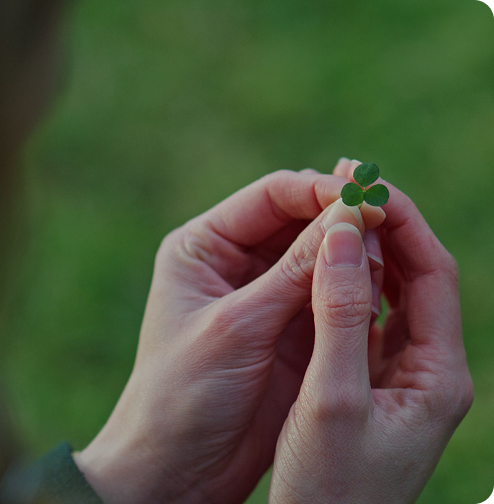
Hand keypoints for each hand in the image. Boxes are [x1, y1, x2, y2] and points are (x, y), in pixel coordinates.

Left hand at [73, 165, 384, 503]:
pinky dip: (353, 290)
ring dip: (351, 254)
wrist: (178, 468)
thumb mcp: (238, 326)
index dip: (320, 192)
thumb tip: (348, 213)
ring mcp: (264, 295)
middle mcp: (233, 262)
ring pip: (318, 255)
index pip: (270, 196)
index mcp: (202, 247)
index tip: (366, 198)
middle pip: (297, 219)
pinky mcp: (288, 327)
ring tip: (382, 260)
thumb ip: (294, 271)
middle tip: (385, 223)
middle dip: (340, 220)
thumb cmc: (184, 396)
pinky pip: (328, 293)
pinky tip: (375, 293)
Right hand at [268, 164, 473, 502]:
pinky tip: (324, 268)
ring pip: (392, 295)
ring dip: (367, 252)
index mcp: (438, 373)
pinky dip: (350, 285)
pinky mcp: (373, 383)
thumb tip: (342, 236)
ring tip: (333, 213)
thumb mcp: (332, 398)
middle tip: (346, 183)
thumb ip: (340, 316)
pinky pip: (369, 318)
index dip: (401, 220)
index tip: (363, 182)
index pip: (432, 272)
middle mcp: (429, 370)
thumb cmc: (329, 486)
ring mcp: (401, 376)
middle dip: (385, 226)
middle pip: (417, 276)